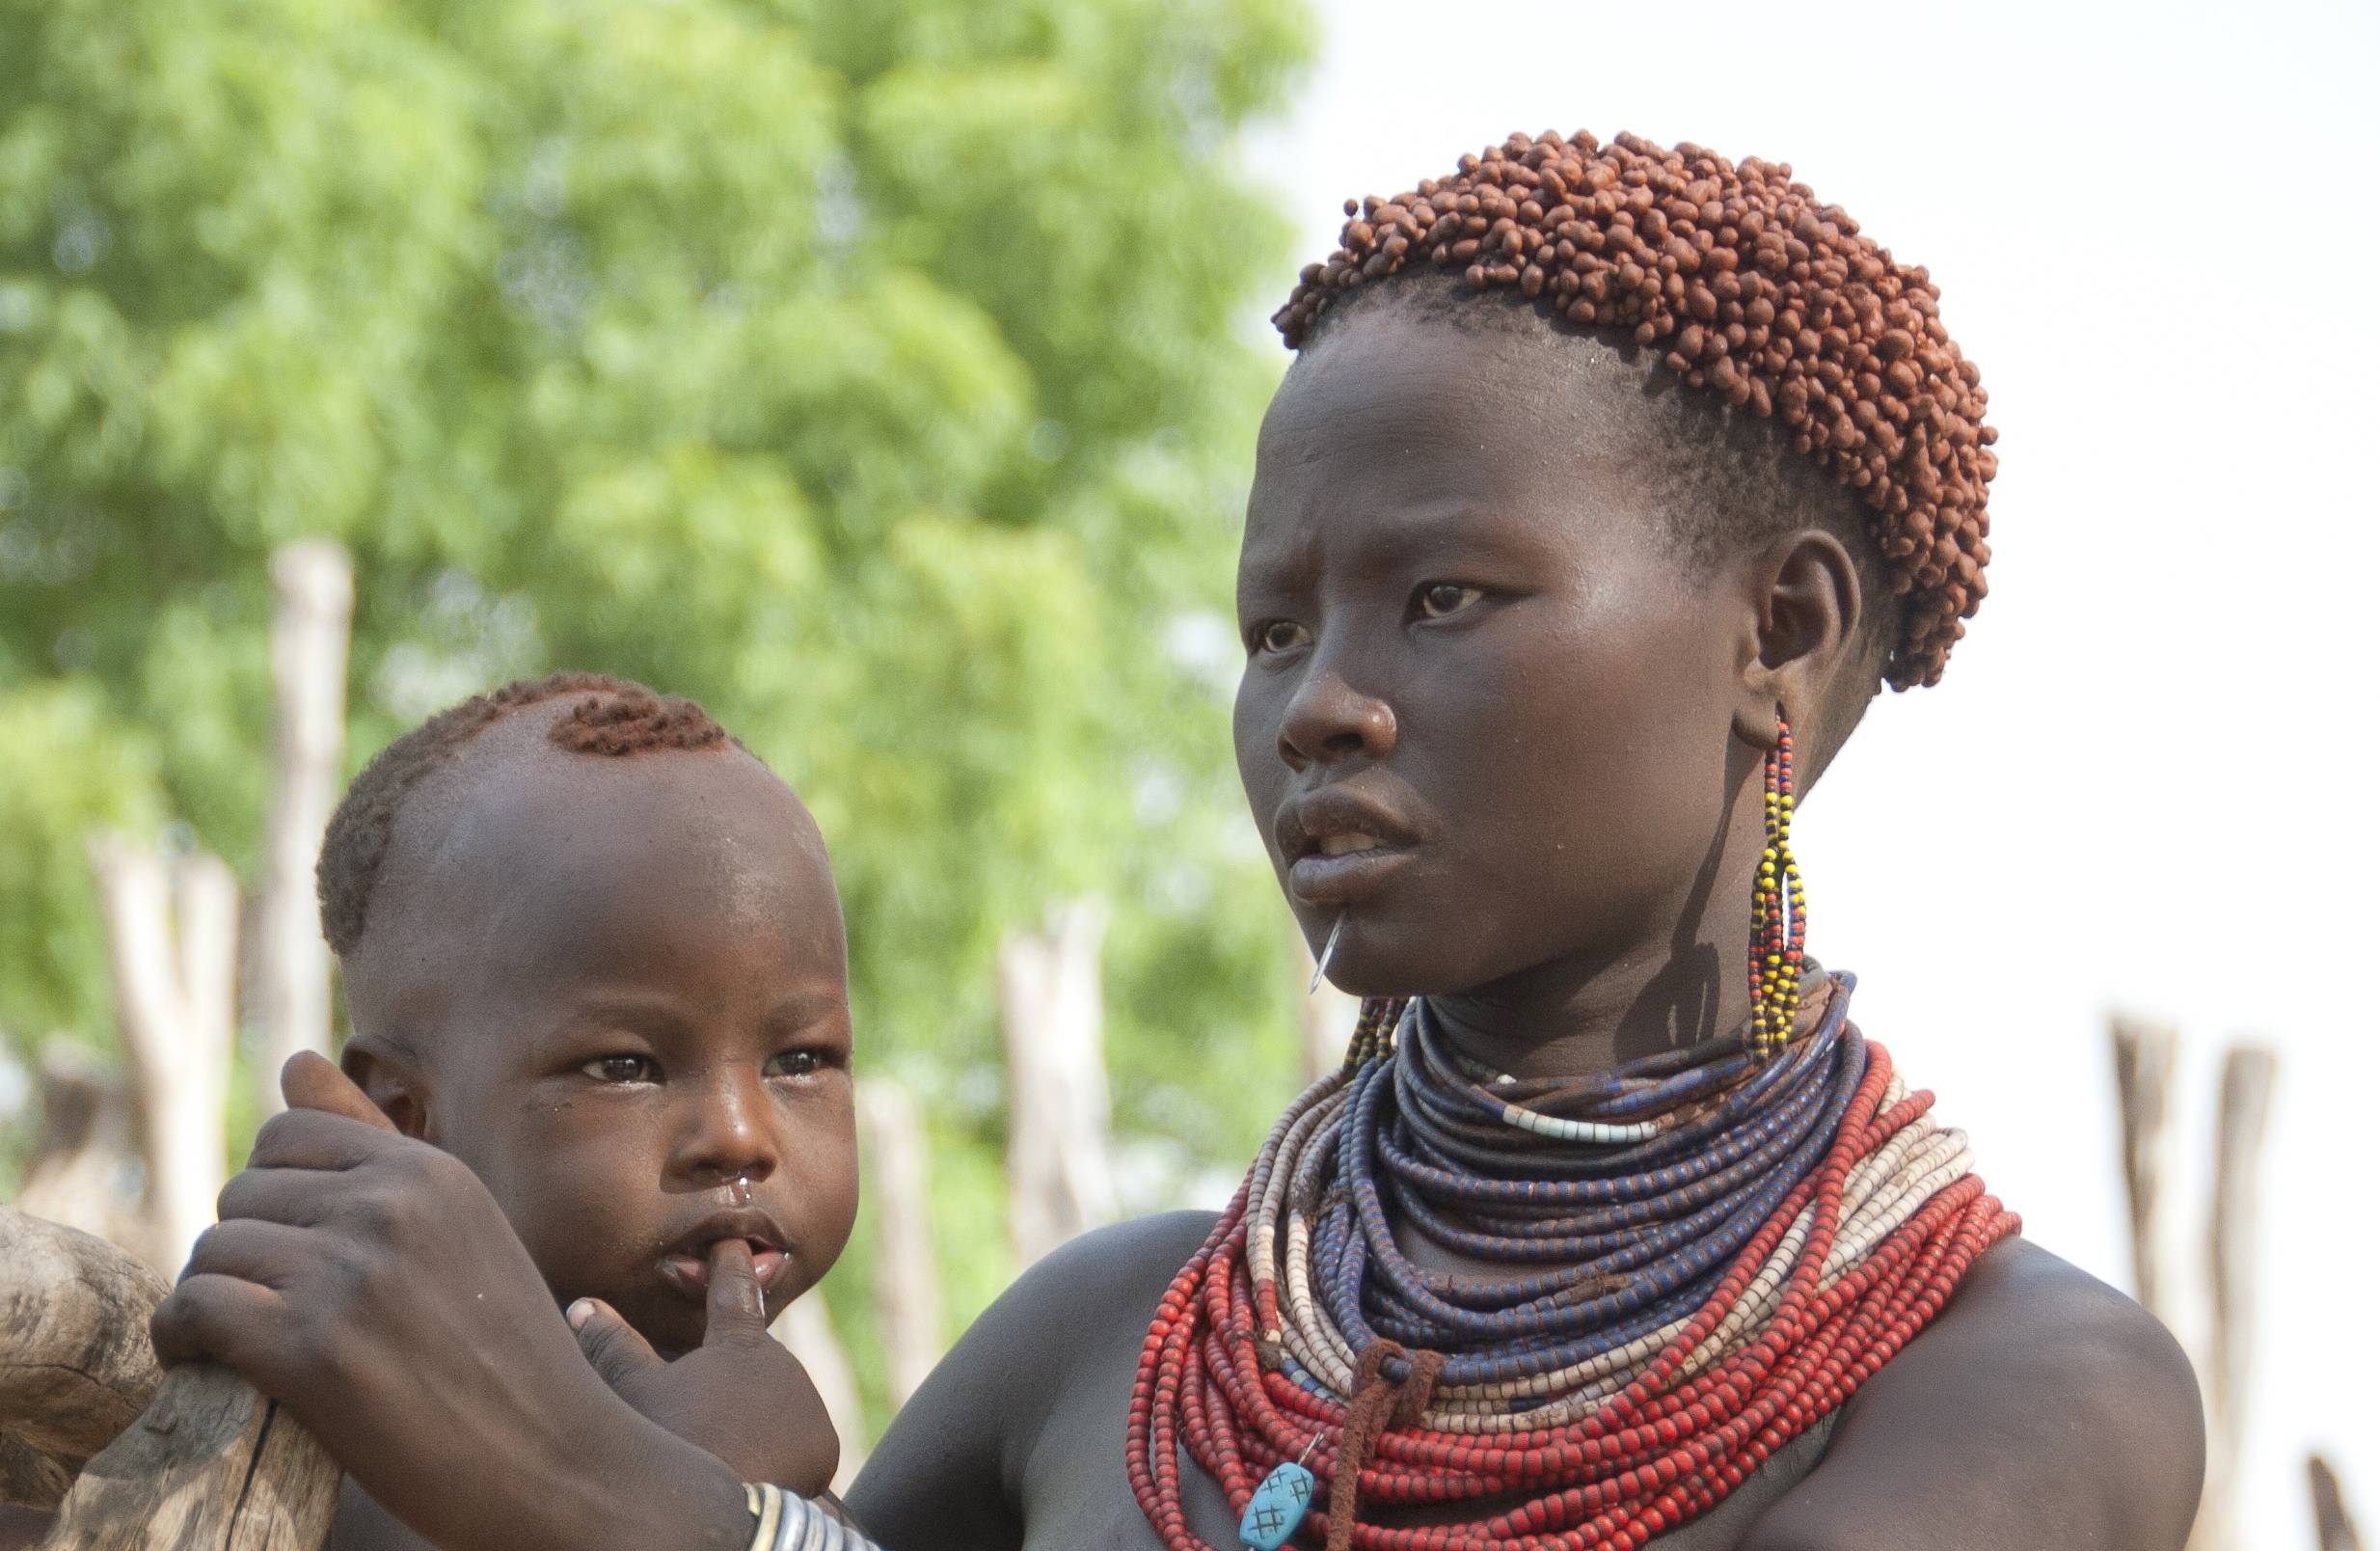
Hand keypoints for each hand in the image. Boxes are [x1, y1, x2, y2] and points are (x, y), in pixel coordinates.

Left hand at [150, 1055, 752, 1550]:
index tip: (292, 1253)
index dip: (273, 1195)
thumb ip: (376, 1146)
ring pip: (213, 1251)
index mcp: (430, 1170)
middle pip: (241, 1194)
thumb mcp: (459, 1228)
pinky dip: (182, 1339)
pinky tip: (205, 1363)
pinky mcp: (314, 1352)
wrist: (553, 1460)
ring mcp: (352, 1276)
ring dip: (212, 1297)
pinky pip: (197, 1309)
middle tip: (274, 1311)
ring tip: (243, 1340)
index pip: (287, 1134)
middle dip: (245, 1250)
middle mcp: (391, 1206)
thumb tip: (293, 1058)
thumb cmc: (504, 1351)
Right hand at [568, 1238, 840, 1494]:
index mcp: (738, 1343)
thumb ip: (615, 1346)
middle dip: (732, 1376)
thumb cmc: (677, 1441)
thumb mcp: (637, 1391)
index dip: (729, 1264)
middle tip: (704, 1408)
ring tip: (722, 1447)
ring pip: (774, 1403)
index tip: (733, 1242)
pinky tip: (753, 1468)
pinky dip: (778, 1450)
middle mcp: (783, 1364)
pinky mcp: (824, 1445)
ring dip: (753, 1417)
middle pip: (753, 1362)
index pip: (732, 1291)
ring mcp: (807, 1404)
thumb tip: (583, 1305)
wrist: (730, 1506)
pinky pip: (797, 1441)